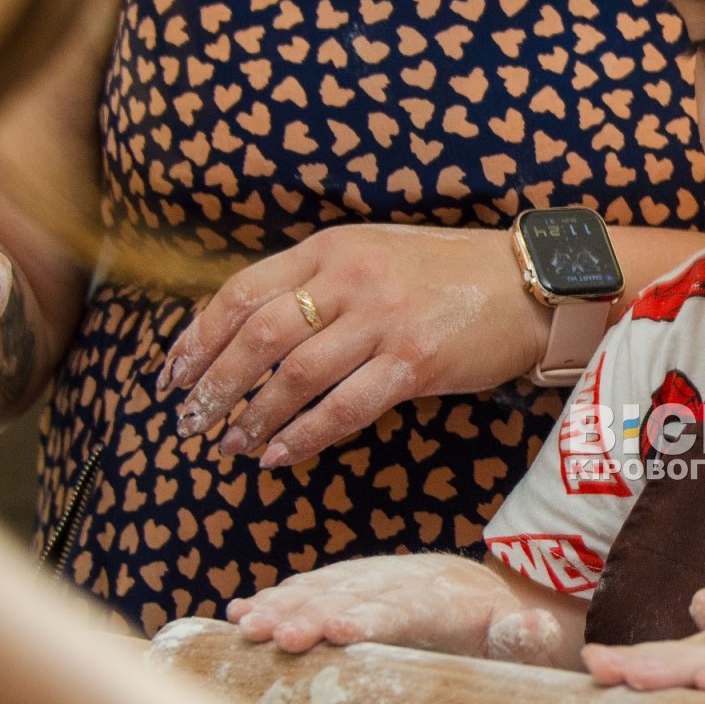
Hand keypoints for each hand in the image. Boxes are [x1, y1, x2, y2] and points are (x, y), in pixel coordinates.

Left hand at [156, 224, 546, 467]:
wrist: (531, 284)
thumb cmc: (451, 276)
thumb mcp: (376, 257)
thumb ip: (321, 284)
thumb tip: (256, 336)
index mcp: (332, 248)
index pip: (242, 292)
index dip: (198, 337)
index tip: (173, 373)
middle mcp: (350, 278)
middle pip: (258, 335)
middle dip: (214, 384)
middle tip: (189, 419)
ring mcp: (383, 319)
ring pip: (295, 376)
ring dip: (253, 416)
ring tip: (229, 444)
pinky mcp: (415, 362)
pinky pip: (343, 408)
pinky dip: (303, 436)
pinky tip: (278, 455)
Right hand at [227, 553, 543, 658]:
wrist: (491, 597)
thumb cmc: (508, 632)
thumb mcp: (528, 637)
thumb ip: (527, 635)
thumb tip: (535, 625)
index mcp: (446, 600)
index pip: (405, 608)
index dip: (373, 618)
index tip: (340, 632)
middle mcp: (404, 582)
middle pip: (354, 596)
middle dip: (313, 614)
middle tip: (275, 637)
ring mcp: (374, 580)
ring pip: (325, 588)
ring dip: (283, 605)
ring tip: (245, 627)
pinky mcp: (353, 585)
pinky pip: (312, 587)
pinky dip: (277, 598)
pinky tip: (240, 614)